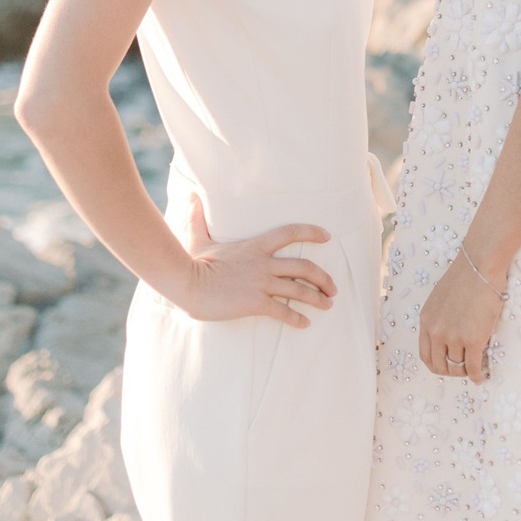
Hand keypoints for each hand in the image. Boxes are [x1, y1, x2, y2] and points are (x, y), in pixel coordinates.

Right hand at [178, 194, 336, 326]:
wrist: (187, 285)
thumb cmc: (192, 263)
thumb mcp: (198, 237)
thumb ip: (198, 218)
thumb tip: (190, 196)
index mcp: (255, 246)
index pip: (290, 232)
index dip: (311, 232)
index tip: (327, 236)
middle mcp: (263, 263)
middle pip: (304, 267)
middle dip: (323, 278)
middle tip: (333, 288)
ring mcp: (261, 283)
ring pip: (299, 290)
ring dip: (317, 298)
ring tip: (328, 304)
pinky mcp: (255, 303)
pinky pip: (283, 311)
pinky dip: (297, 318)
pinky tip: (305, 324)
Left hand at [418, 250, 505, 383]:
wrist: (480, 265)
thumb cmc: (465, 277)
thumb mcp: (441, 299)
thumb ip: (440, 318)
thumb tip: (449, 337)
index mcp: (426, 321)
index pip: (425, 355)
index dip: (437, 364)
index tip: (448, 365)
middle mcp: (436, 331)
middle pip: (439, 365)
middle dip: (451, 372)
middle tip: (463, 370)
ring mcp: (454, 336)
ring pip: (457, 367)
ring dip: (466, 372)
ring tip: (475, 369)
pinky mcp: (473, 339)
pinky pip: (473, 367)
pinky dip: (478, 375)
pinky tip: (482, 375)